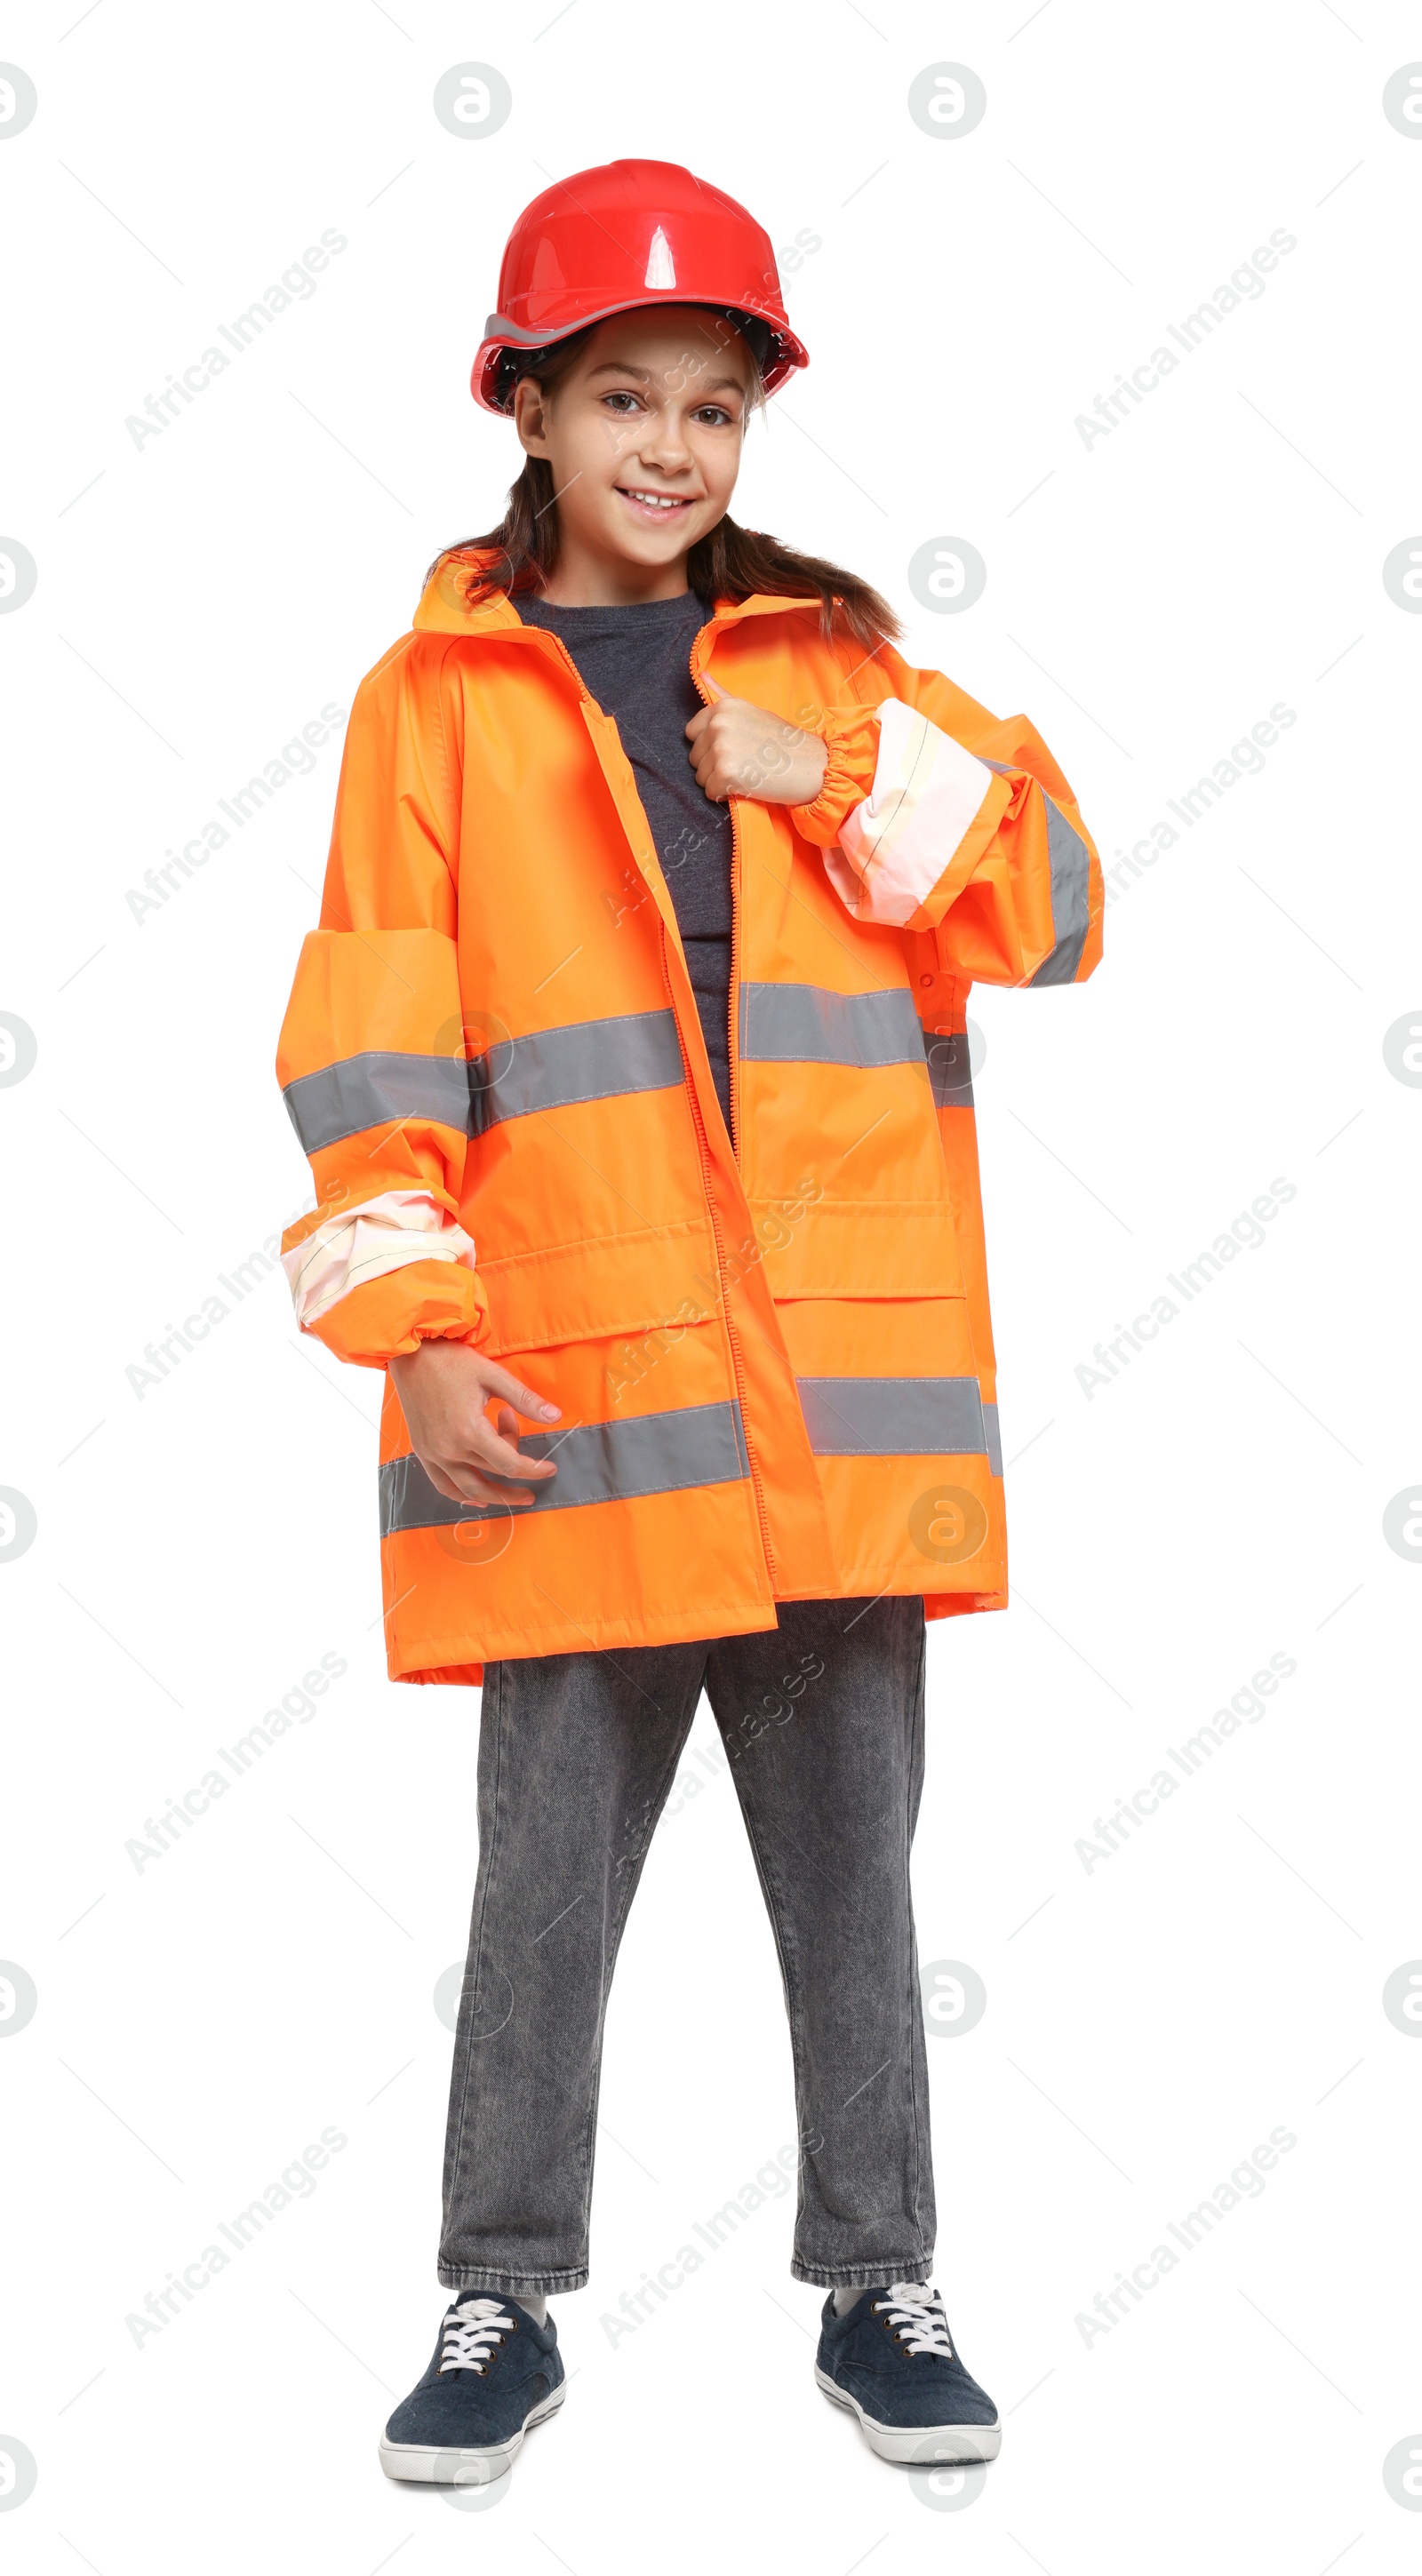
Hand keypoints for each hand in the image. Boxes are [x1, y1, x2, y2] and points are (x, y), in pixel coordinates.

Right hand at [387, 1338, 561, 1509]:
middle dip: (517, 1470)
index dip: (534, 1470)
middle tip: (538, 1477)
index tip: (550, 1469)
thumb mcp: (494, 1375)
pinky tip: (477, 1498)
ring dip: (495, 1496)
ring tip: (514, 1496)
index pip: (510, 1464)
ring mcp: (433, 1453)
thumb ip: (525, 1399)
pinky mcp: (423, 1452)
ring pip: (469, 1489)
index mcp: (469, 1431)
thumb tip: (556, 1417)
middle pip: (492, 1473)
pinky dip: (462, 1496)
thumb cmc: (452, 1362)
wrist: (411, 1355)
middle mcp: (450, 1449)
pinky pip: (443, 1485)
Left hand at [685, 677, 827, 806]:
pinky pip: (710, 793)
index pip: (691, 733)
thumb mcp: (752, 712)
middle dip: (713, 765)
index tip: (732, 749)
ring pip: (700, 777)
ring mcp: (720, 749)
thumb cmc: (784, 743)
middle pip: (694, 757)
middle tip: (745, 763)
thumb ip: (723, 696)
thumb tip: (702, 674)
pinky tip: (747, 785)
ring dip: (719, 781)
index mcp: (724, 707)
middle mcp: (719, 724)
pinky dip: (726, 795)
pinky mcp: (725, 774)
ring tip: (747, 773)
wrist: (812, 766)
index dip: (708, 746)